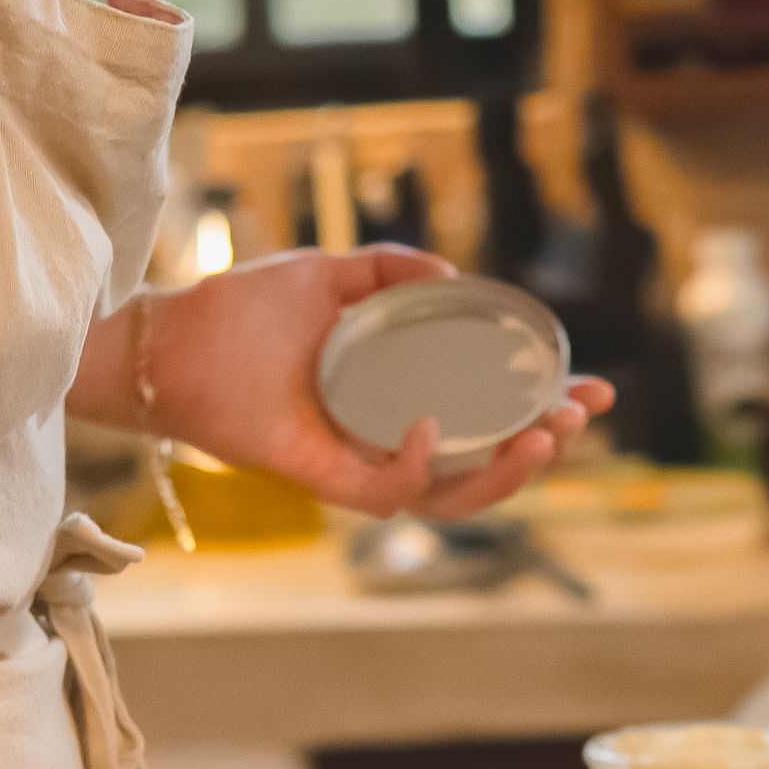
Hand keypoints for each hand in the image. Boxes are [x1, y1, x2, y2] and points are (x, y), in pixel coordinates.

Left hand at [142, 248, 613, 520]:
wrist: (173, 342)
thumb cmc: (244, 313)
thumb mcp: (332, 276)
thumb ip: (388, 271)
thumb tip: (453, 276)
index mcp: (405, 398)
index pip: (492, 417)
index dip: (548, 408)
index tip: (595, 387)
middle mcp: (392, 441)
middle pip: (490, 466)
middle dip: (547, 447)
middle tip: (577, 415)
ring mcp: (363, 465)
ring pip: (455, 496)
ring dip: (505, 475)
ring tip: (540, 438)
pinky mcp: (327, 481)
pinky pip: (388, 494)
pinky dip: (416, 466)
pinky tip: (431, 428)